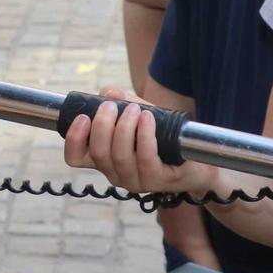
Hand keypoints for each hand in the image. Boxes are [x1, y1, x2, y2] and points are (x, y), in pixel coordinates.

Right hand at [63, 86, 216, 196]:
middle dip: (102, 125)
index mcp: (104, 159)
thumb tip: (108, 92)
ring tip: (134, 109)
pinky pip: (145, 158)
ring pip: (119, 156)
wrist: (199, 158)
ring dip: (124, 128)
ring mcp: (136, 180)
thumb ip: (121, 102)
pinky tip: (147, 118)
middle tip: (110, 106)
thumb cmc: (164, 137)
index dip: (73, 138)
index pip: (75, 157)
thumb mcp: (139, 115)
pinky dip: (144, 135)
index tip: (82, 117)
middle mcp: (116, 173)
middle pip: (98, 153)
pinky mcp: (158, 180)